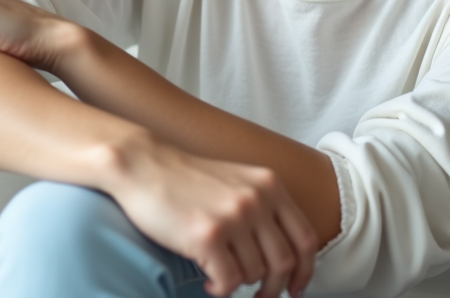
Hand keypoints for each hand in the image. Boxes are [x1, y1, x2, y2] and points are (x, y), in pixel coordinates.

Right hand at [107, 137, 318, 297]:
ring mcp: (233, 217)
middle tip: (261, 297)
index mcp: (270, 186)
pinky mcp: (207, 235)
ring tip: (221, 275)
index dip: (305, 271)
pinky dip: (221, 290)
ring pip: (255, 274)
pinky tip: (209, 281)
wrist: (143, 165)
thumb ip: (264, 207)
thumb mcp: (237, 181)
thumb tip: (284, 255)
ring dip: (240, 283)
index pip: (305, 238)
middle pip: (284, 262)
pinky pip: (229, 282)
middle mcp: (257, 199)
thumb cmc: (186, 179)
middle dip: (274, 288)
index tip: (296, 290)